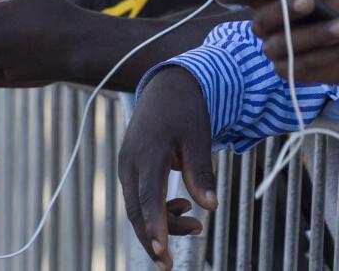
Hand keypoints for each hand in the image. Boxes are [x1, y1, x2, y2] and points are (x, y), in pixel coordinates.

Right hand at [118, 67, 216, 269]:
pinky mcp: (131, 166)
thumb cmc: (185, 109)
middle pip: (137, 211)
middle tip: (170, 265)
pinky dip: (158, 208)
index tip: (162, 252)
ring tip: (197, 226)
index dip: (155, 227)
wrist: (167, 84)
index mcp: (147, 154)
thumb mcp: (198, 135)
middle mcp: (130, 162)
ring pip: (138, 207)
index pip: (147, 199)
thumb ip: (201, 171)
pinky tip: (183, 205)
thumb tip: (211, 205)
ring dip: (162, 222)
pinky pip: (140, 196)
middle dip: (153, 239)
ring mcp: (127, 165)